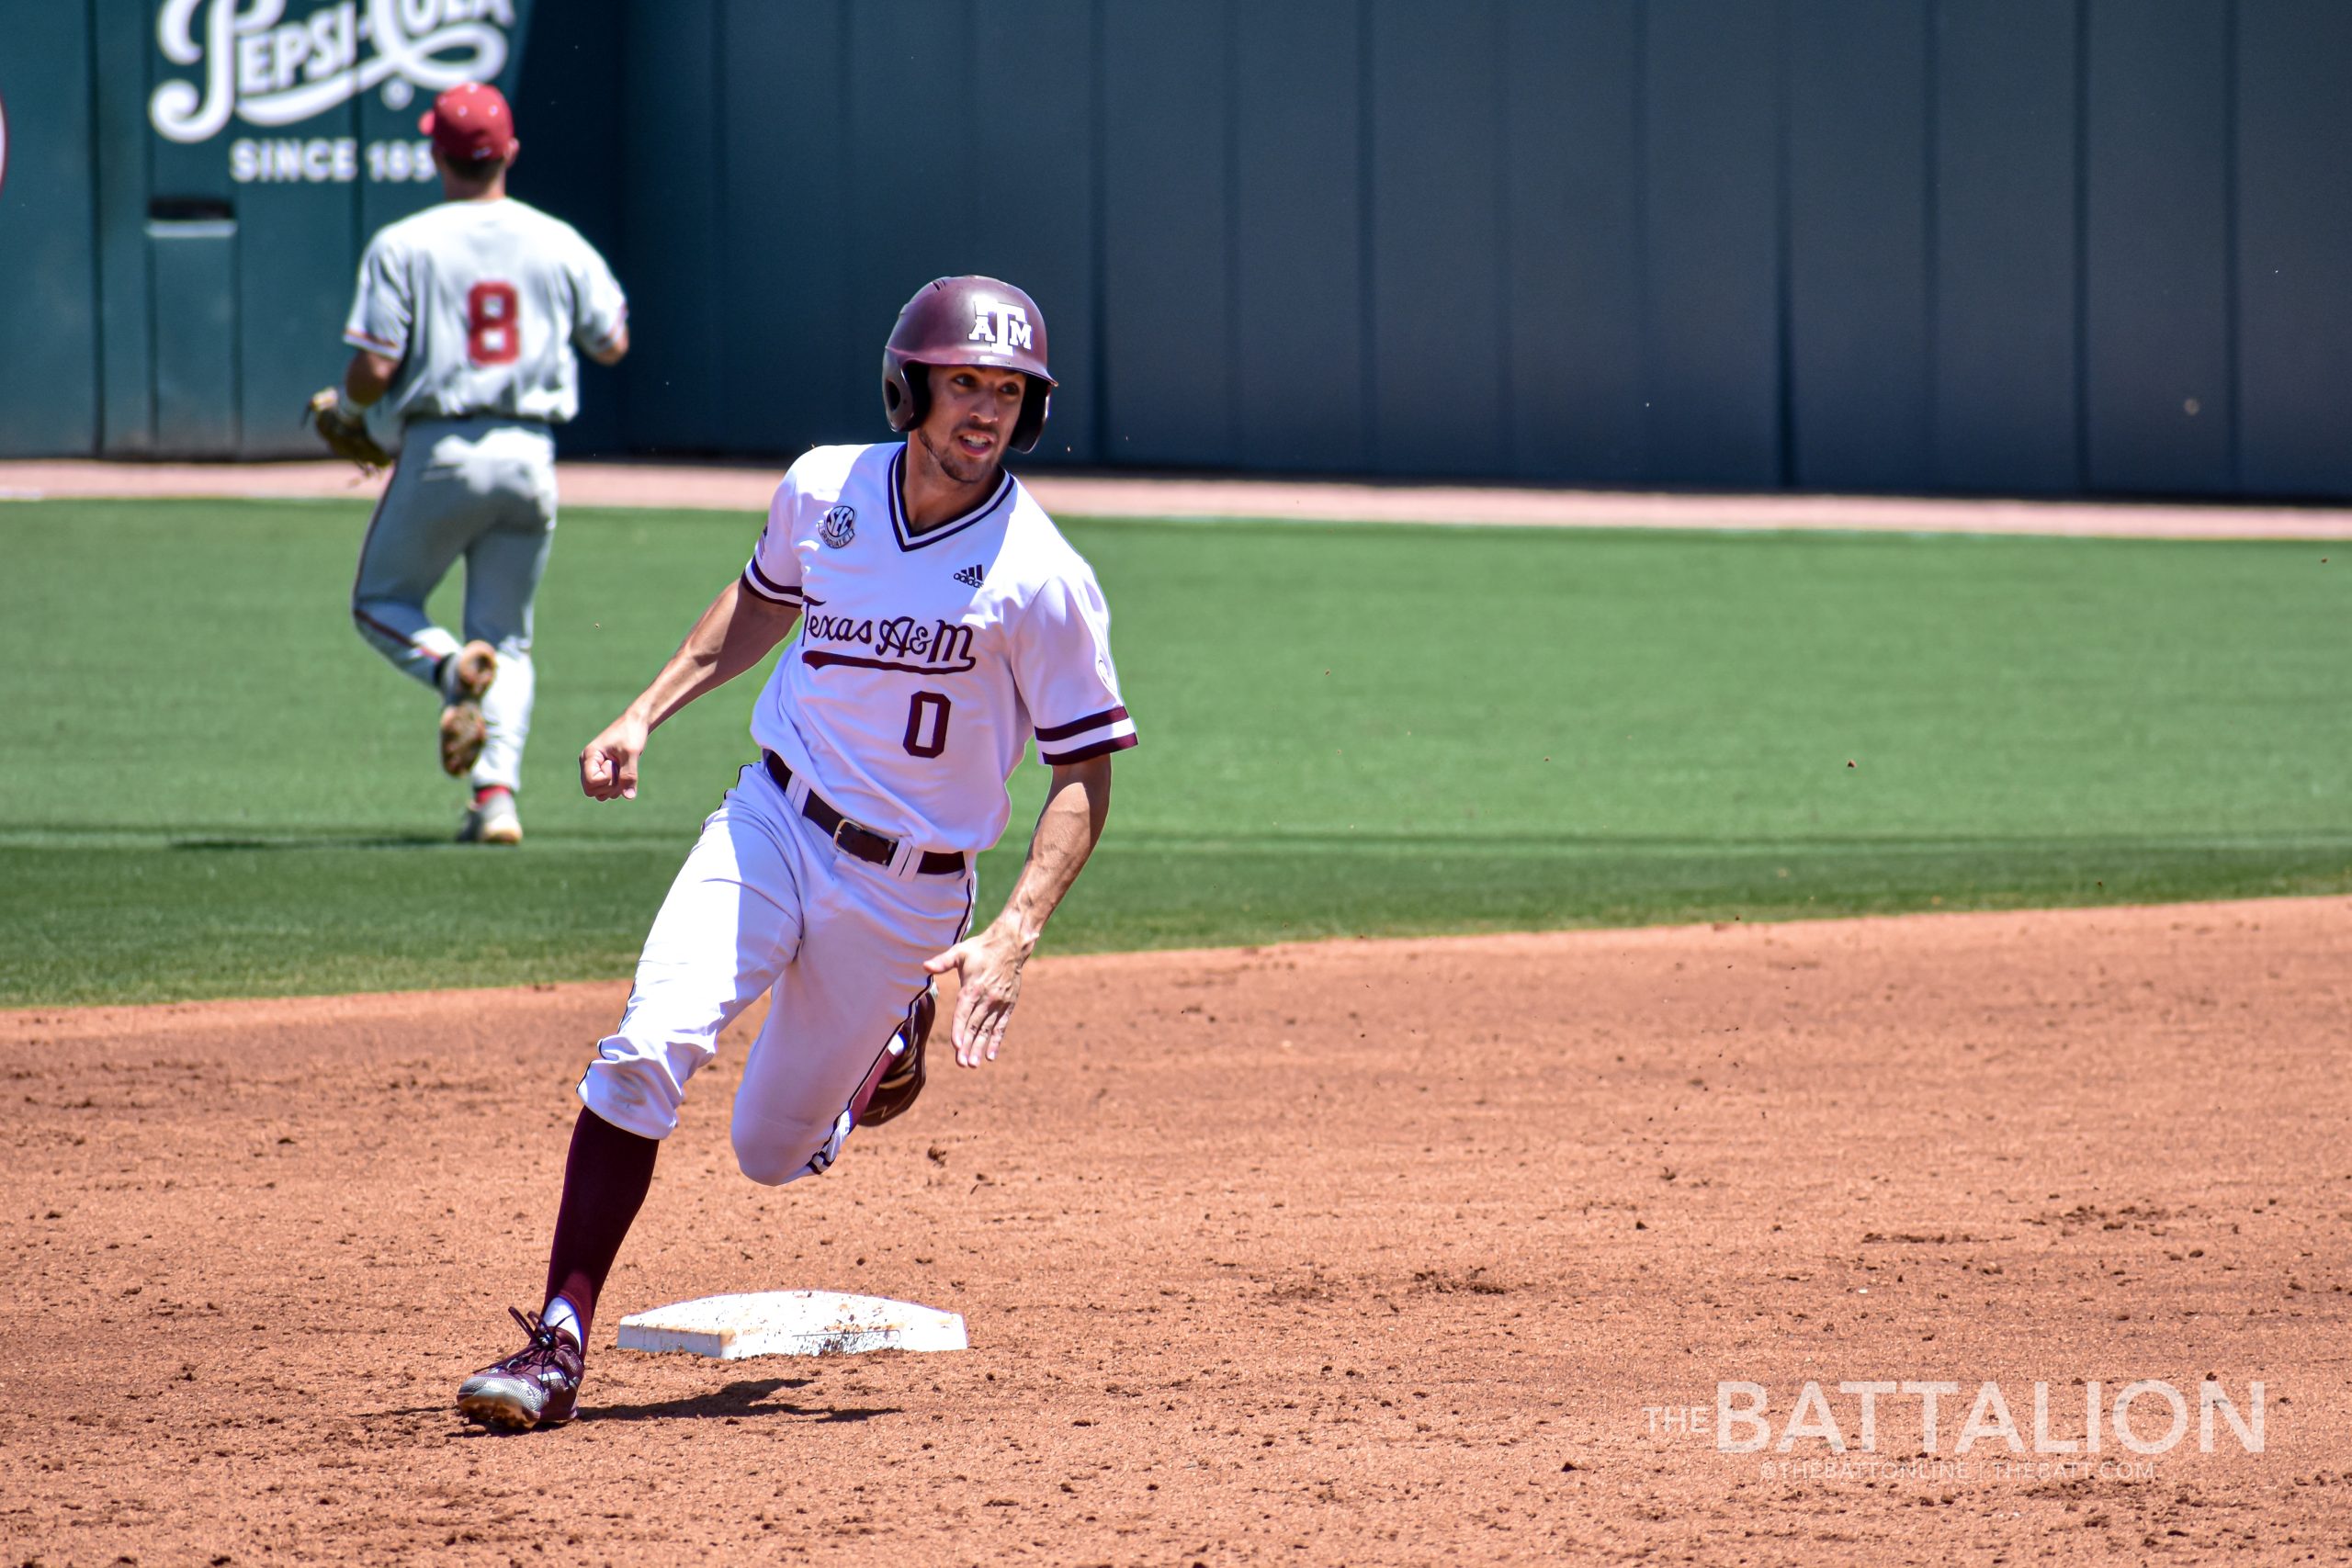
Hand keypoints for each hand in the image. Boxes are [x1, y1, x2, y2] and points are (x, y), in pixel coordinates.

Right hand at [579, 712, 649, 799]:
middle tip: (619, 767)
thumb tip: (629, 797)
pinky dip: (617, 787)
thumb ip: (629, 775)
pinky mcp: (604, 773)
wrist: (635, 723)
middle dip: (610, 786)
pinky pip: (607, 791)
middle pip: (592, 792)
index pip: (590, 783)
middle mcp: (588, 764)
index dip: (606, 779)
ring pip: (600, 794)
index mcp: (589, 757)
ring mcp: (595, 770)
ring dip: (615, 788)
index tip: (614, 762)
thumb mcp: (631, 754)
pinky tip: (623, 772)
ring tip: (622, 768)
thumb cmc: (631, 733)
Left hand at [922, 919, 1028, 1066]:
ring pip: (987, 1030)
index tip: (956, 1046)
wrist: (1010, 946)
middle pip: (975, 1026)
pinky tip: (990, 1056)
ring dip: (980, 1048)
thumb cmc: (981, 949)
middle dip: (968, 1046)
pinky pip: (1001, 1027)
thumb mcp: (960, 951)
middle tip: (962, 1063)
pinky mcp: (1008, 1006)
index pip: (964, 1013)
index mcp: (973, 987)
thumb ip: (943, 961)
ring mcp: (998, 1003)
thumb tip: (924, 965)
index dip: (959, 1029)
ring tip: (972, 1064)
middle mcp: (987, 998)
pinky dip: (996, 1042)